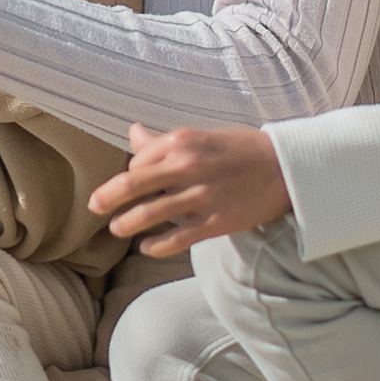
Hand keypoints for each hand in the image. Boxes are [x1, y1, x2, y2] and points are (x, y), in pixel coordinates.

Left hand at [90, 120, 292, 253]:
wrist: (285, 168)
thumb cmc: (240, 150)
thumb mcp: (200, 137)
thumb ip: (163, 141)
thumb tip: (133, 132)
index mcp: (181, 142)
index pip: (137, 162)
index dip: (128, 176)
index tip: (128, 186)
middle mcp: (187, 167)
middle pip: (131, 185)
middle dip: (106, 198)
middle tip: (93, 207)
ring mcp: (200, 196)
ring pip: (148, 215)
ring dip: (126, 224)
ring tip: (117, 229)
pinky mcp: (215, 221)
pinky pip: (176, 239)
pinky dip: (155, 246)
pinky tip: (147, 248)